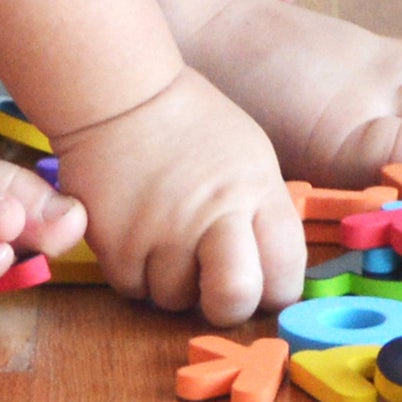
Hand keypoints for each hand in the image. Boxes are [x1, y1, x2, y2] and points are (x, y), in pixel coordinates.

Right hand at [48, 67, 307, 322]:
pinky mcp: (115, 244)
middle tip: (212, 284)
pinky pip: (132, 289)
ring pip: (175, 301)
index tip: (260, 281)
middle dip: (226, 305)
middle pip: (233, 301)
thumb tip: (271, 275)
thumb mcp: (250, 157)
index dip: (275, 289)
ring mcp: (160, 233)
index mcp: (254, 192)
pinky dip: (135, 272)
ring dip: (173, 283)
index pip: (286, 274)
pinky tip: (136, 233)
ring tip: (165, 239)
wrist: (118, 95)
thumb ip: (263, 213)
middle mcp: (212, 215)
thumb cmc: (192, 126)